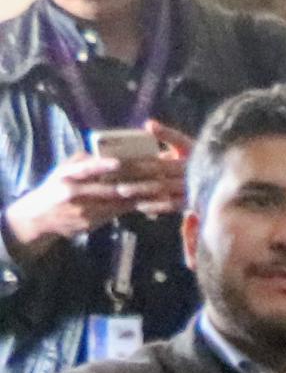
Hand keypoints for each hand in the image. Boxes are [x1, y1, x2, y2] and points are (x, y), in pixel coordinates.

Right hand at [6, 148, 160, 253]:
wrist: (38, 218)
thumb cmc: (54, 189)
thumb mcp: (61, 172)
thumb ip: (81, 161)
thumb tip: (102, 150)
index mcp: (66, 176)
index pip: (85, 169)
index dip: (102, 166)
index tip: (119, 162)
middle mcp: (74, 193)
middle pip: (108, 187)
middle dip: (134, 181)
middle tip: (155, 173)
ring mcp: (85, 210)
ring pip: (117, 202)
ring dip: (139, 195)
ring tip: (159, 186)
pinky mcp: (92, 223)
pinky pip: (117, 213)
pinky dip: (134, 207)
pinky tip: (151, 201)